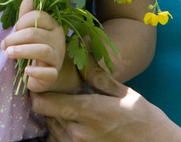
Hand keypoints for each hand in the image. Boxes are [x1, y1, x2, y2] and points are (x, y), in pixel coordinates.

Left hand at [1, 0, 70, 92]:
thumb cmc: (33, 48)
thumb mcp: (29, 31)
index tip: (13, 30)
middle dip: (16, 38)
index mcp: (53, 26)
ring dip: (22, 51)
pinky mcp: (54, 74)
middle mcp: (58, 40)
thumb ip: (27, 17)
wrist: (40, 74)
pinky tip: (26, 70)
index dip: (22, 21)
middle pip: (36, 34)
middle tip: (4, 45)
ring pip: (43, 51)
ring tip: (8, 53)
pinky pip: (48, 73)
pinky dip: (36, 71)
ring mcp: (57, 58)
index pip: (39, 16)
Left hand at [31, 61, 180, 141]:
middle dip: (49, 100)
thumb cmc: (143, 118)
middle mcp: (78, 132)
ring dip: (56, 116)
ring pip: (52, 128)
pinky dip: (61, 131)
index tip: (41, 78)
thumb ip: (97, 75)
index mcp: (88, 111)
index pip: (43, 102)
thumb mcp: (123, 92)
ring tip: (70, 105)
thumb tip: (82, 48)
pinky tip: (73, 122)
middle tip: (59, 89)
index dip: (37, 90)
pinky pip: (59, 141)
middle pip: (46, 113)